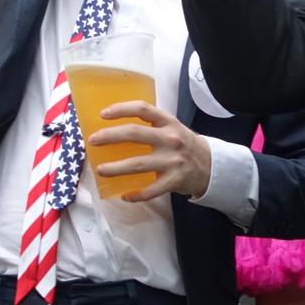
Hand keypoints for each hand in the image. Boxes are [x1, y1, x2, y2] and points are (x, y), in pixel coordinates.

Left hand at [87, 103, 211, 201]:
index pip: (143, 109)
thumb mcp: (172, 128)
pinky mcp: (174, 180)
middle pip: (135, 134)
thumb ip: (151, 127)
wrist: (211, 165)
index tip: (103, 114)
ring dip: (116, 168)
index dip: (122, 109)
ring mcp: (173, 161)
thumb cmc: (184, 145)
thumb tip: (114, 130)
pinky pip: (150, 190)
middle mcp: (170, 139)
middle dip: (110, 136)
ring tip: (101, 170)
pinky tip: (125, 195)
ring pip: (138, 164)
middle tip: (93, 141)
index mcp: (168, 122)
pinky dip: (136, 194)